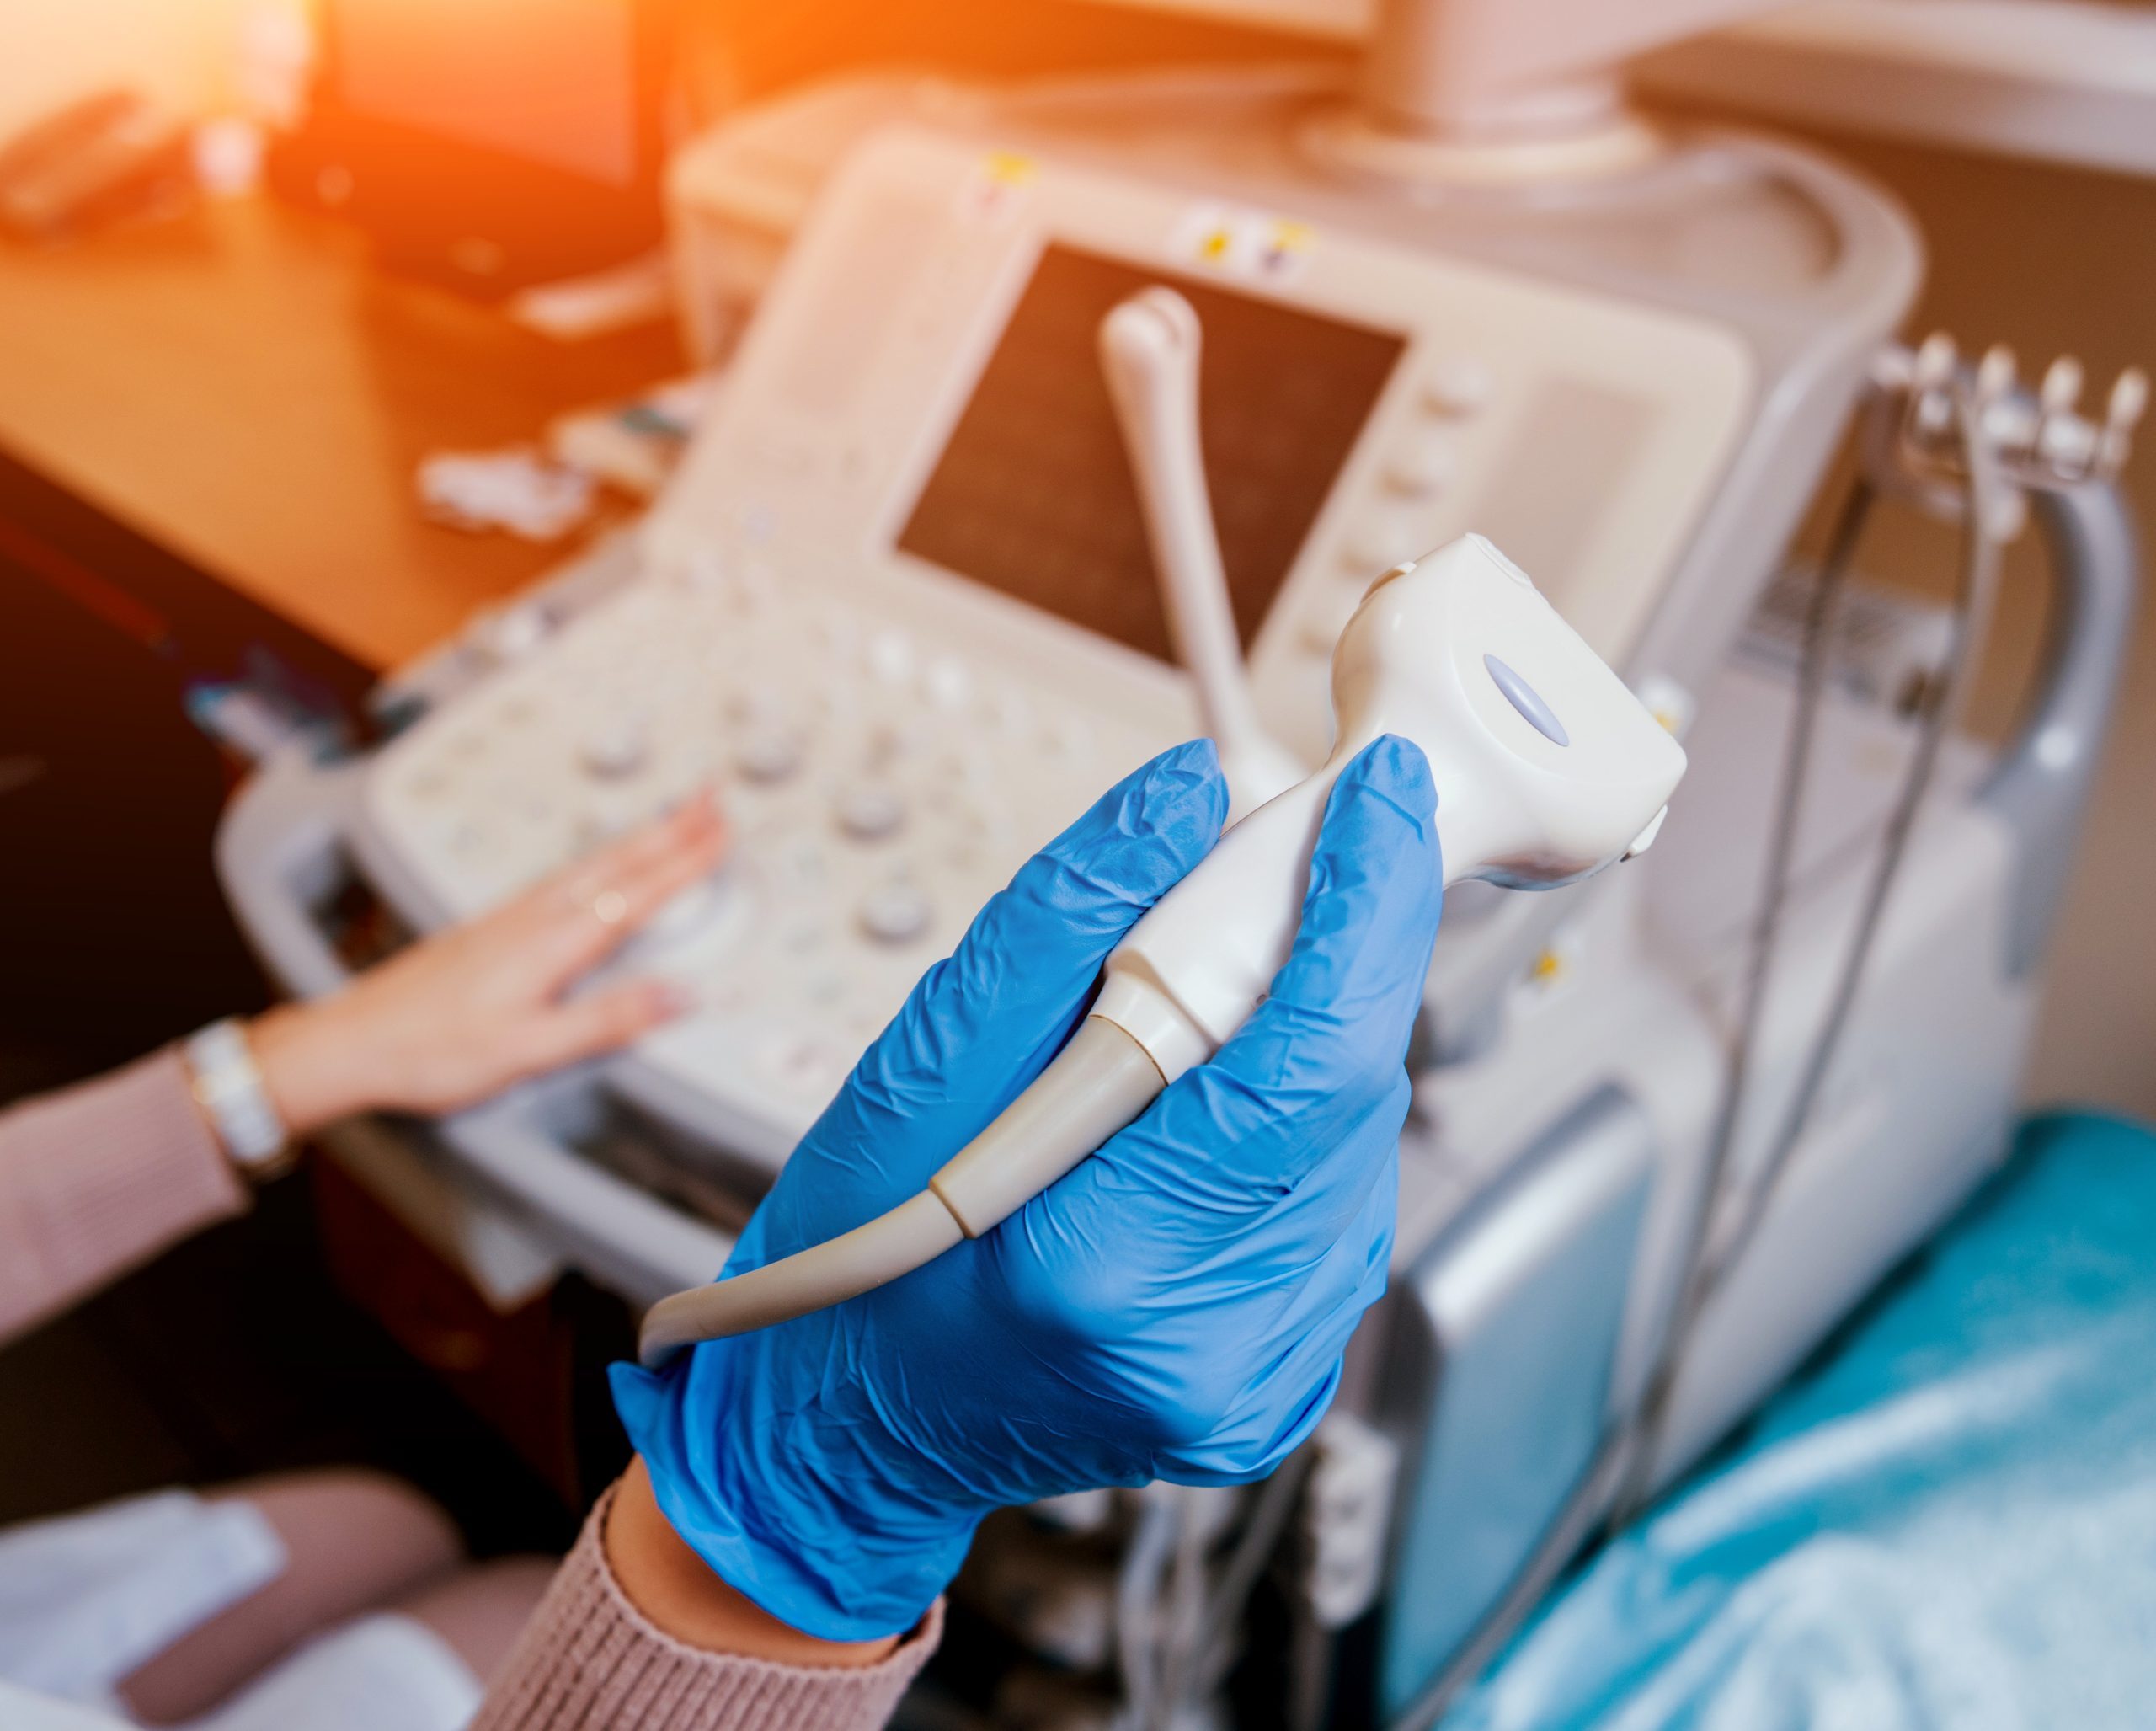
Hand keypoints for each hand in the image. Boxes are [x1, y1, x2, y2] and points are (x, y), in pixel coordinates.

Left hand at [250, 794, 726, 1134]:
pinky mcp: (493, 926)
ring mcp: (511, 917)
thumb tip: (676, 996)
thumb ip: (607, 1020)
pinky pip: (565, 876)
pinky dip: (603, 859)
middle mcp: (533, 918)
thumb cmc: (429, 1050)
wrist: (351, 1041)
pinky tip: (599, 865)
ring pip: (592, 864)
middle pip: (617, 862)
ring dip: (639, 837)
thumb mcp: (529, 1049)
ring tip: (671, 820)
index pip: (637, 893)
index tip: (722, 832)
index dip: (684, 861)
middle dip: (670, 827)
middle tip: (709, 796)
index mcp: (552, 942)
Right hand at [613, 736, 1442, 1641]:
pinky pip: (1340, 1216)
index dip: (1365, 910)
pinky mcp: (1277, 1389)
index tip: (1382, 801)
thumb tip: (1181, 797)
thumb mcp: (921, 1060)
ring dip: (1319, 1048)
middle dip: (1344, 959)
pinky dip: (1303, 1132)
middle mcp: (1204, 1344)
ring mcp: (1253, 1383)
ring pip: (1363, 1150)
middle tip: (1299, 867)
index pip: (1306, 1061)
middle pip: (1354, 1097)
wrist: (859, 1418)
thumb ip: (1058, 919)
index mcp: (1103, 1263)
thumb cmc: (864, 1252)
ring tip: (1222, 1006)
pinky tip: (1221, 1109)